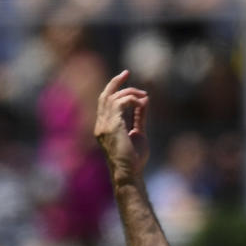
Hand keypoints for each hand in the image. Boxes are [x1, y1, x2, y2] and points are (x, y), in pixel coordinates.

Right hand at [94, 69, 149, 184]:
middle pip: (104, 96)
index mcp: (104, 127)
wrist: (130, 174)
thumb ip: (139, 118)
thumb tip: (144, 102)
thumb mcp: (139, 134)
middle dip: (115, 82)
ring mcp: (104, 125)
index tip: (125, 79)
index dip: (114, 89)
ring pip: (112, 97)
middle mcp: (100, 124)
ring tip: (144, 96)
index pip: (105, 103)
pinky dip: (131, 99)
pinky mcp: (112, 126)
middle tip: (126, 72)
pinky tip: (142, 103)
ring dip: (129, 92)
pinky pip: (119, 103)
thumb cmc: (135, 160)